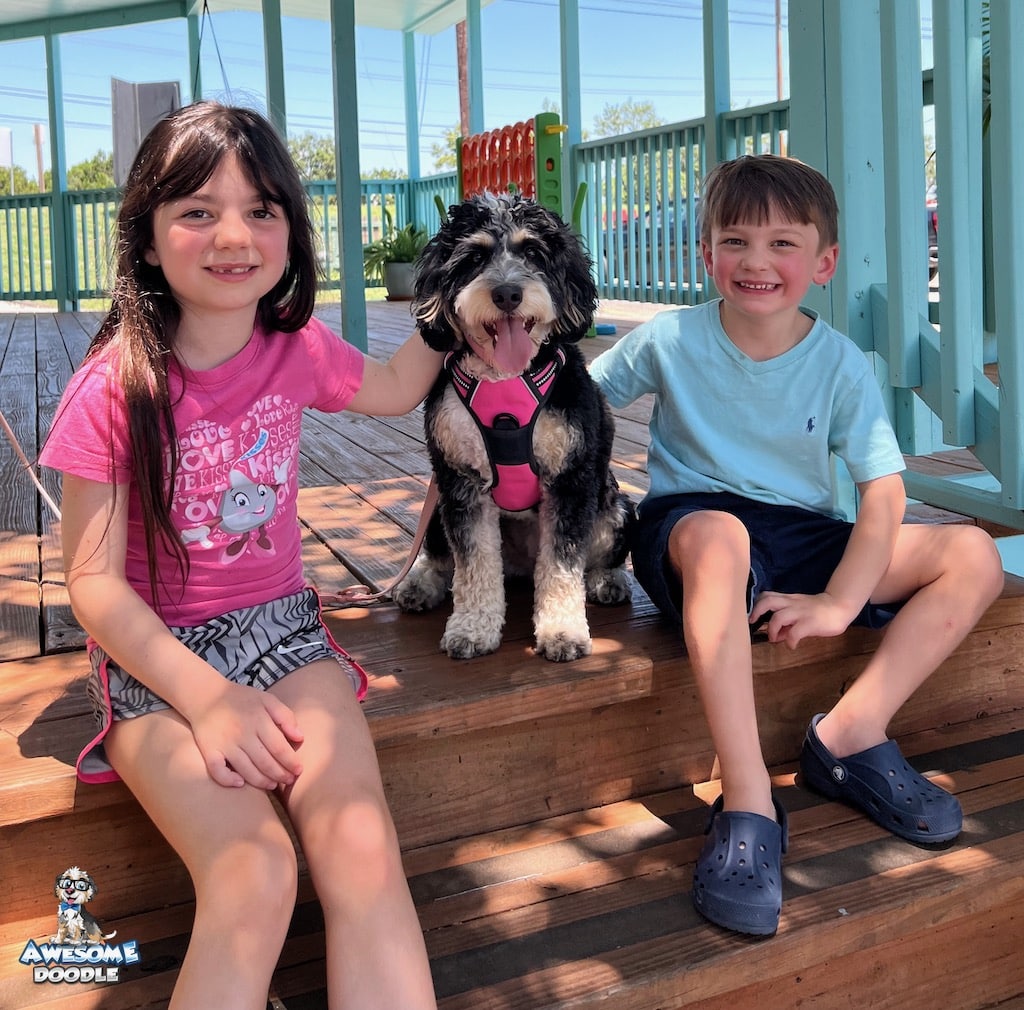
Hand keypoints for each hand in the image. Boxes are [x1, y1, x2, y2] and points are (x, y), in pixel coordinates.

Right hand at [187, 680, 304, 789]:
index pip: (279, 747)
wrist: (206, 695)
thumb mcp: (267, 700)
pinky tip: (240, 784)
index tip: (299, 770)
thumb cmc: (241, 699)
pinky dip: (228, 780)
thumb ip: (286, 717)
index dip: (291, 762)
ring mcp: (224, 743)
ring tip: (272, 785)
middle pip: (265, 761)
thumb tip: (300, 738)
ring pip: (246, 769)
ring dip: (261, 781)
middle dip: (280, 775)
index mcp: (258, 720)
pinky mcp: (209, 750)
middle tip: (289, 781)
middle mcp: (242, 733)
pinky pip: (217, 770)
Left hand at [749, 590, 854, 649]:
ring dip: (772, 630)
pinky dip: (790, 641)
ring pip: (779, 616)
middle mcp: (792, 604)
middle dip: (757, 612)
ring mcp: (801, 612)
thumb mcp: (799, 612)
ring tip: (774, 639)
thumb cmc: (818, 611)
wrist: (840, 607)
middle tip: (754, 624)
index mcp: (788, 600)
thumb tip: (775, 635)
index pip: (767, 595)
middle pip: (768, 601)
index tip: (751, 617)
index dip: (756, 605)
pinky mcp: (811, 623)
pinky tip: (792, 646)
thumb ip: (786, 622)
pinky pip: (795, 632)